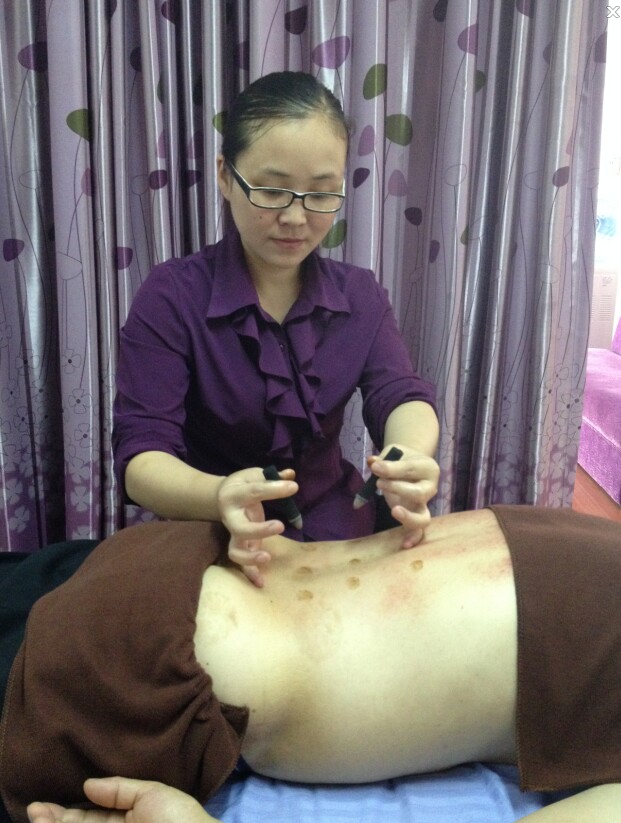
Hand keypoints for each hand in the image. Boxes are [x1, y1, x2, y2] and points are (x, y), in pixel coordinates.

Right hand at [27, 776, 218, 822]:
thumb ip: (120, 789)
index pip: (91, 819)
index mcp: (129, 821)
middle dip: (56, 821)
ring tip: (40, 818)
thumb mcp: (152, 795)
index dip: (67, 814)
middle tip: (35, 812)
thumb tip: (87, 784)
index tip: (42, 806)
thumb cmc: (180, 820)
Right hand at [217, 467, 298, 586]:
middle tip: (280, 526)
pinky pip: (242, 562)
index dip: (274, 489)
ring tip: (267, 557)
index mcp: (234, 495)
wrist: (220, 496)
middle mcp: (231, 517)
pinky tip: (261, 582)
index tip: (293, 487)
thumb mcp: (253, 475)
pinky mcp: (240, 545)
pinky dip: (250, 574)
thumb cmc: (242, 485)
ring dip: (250, 557)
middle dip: (259, 530)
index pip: (254, 492)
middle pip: (240, 528)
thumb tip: (291, 475)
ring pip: (235, 551)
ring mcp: (234, 534)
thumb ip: (271, 477)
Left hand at [369, 447, 439, 548]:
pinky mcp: (416, 516)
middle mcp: (431, 487)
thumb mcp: (394, 452)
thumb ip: (383, 458)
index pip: (411, 468)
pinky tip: (404, 545)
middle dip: (397, 488)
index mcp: (428, 467)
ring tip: (393, 510)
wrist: (410, 464)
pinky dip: (413, 538)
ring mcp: (425, 505)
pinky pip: (418, 531)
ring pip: (424, 517)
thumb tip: (372, 462)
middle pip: (419, 493)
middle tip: (378, 483)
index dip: (392, 469)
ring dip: (408, 516)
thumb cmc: (401, 458)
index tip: (375, 467)